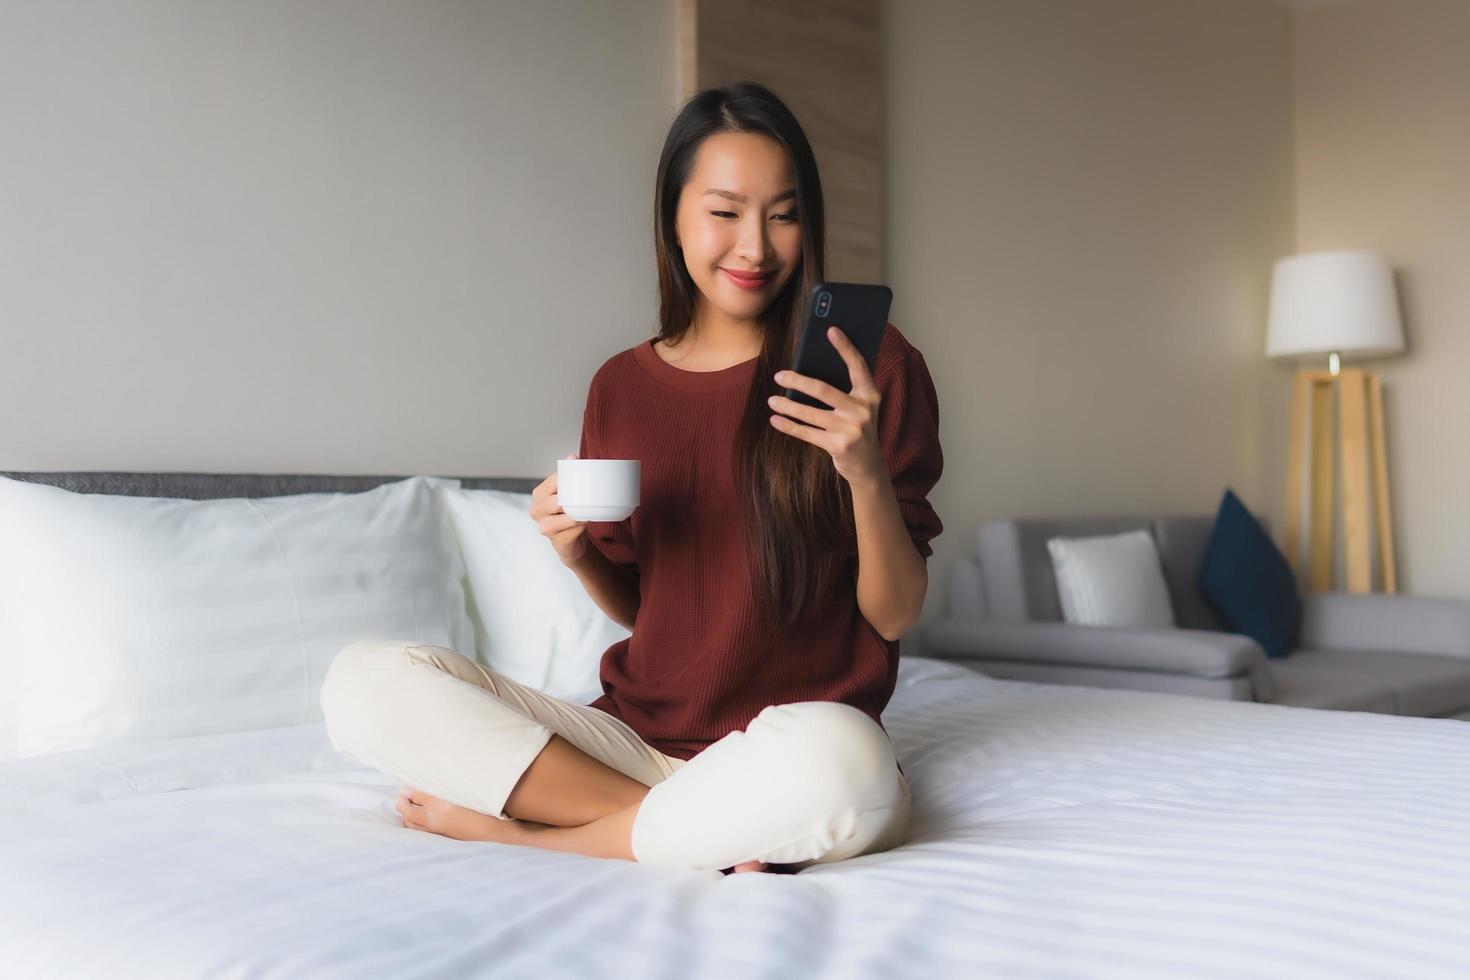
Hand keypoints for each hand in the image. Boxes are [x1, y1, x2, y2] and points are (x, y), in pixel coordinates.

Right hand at [531, 454, 590, 566]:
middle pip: (556, 501)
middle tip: (587, 497)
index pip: (554, 481)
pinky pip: (571, 530)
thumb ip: (568, 476)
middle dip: (572, 499)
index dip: (569, 480)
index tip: (582, 480)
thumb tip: (572, 456)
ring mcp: (544, 527)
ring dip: (578, 513)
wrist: (571, 542)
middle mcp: (537, 510)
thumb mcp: (567, 495)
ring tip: (588, 510)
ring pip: (564, 516)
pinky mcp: (556, 540)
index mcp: (539, 494)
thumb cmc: (567, 514)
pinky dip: (580, 525)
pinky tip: (585, 521)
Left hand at [767, 326, 885, 487]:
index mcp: (869, 395)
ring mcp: (850, 429)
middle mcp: (862, 410)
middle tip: (779, 375)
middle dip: (798, 381)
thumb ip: (845, 390)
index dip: (845, 347)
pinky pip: (807, 432)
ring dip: (787, 405)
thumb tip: (810, 370)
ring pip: (811, 413)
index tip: (831, 330)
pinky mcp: (838, 446)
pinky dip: (789, 426)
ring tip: (772, 400)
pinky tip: (775, 419)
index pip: (858, 366)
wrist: (868, 465)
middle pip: (824, 390)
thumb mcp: (859, 407)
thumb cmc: (857, 428)